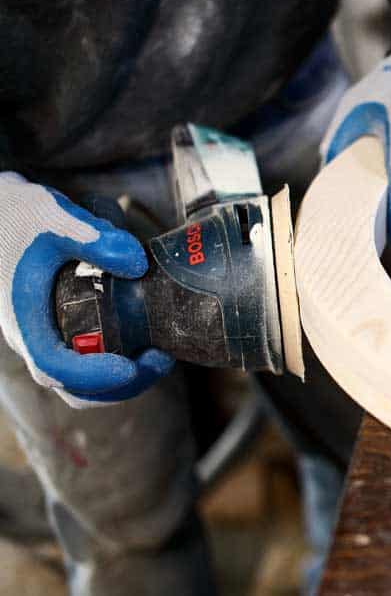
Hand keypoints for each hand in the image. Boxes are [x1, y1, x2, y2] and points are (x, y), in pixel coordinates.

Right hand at [0, 173, 173, 405]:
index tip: (131, 365)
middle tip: (161, 358)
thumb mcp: (55, 218)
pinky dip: (119, 358)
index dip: (93, 375)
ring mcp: (46, 334)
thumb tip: (138, 262)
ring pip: (83, 380)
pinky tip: (148, 337)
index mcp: (24, 319)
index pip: (54, 367)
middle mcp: (33, 336)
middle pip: (74, 386)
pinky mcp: (60, 326)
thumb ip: (95, 237)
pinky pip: (88, 360)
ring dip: (125, 376)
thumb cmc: (17, 215)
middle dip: (122, 383)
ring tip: (161, 352)